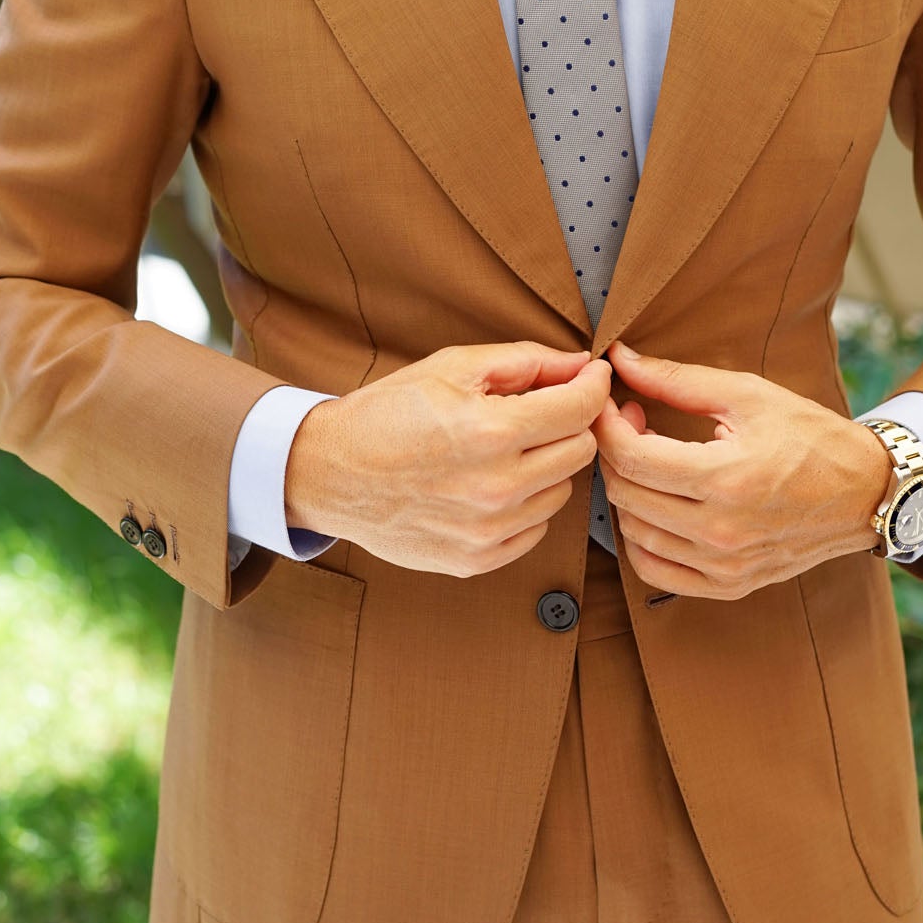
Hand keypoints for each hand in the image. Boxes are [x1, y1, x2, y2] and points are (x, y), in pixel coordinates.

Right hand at [285, 341, 611, 576]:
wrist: (328, 473)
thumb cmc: (389, 413)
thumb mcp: (453, 367)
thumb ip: (527, 362)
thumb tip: (583, 365)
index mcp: (491, 431)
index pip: (581, 409)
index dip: (594, 385)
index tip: (592, 377)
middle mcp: (495, 487)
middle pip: (580, 452)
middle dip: (568, 425)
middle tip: (541, 412)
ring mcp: (487, 530)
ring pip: (562, 492)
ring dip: (545, 467)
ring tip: (503, 451)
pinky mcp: (476, 560)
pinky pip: (535, 529)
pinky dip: (524, 506)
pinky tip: (488, 485)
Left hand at [592, 341, 891, 599]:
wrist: (866, 493)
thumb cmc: (811, 437)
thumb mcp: (748, 395)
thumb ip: (677, 380)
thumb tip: (619, 359)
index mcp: (727, 478)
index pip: (630, 457)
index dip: (606, 424)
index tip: (611, 403)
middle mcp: (722, 531)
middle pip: (625, 494)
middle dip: (614, 452)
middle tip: (634, 423)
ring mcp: (724, 565)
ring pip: (633, 532)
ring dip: (626, 492)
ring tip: (650, 460)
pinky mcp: (729, 585)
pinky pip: (654, 570)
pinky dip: (640, 539)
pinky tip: (655, 506)